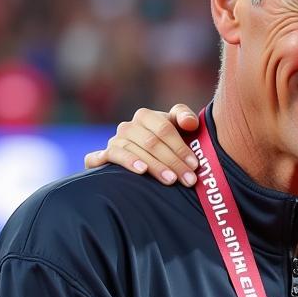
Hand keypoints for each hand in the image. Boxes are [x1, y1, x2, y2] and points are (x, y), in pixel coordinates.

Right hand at [84, 104, 200, 184]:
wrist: (142, 158)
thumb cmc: (165, 141)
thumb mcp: (176, 126)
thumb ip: (184, 117)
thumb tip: (189, 123)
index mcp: (145, 116)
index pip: (164, 129)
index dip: (180, 146)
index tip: (194, 164)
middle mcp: (127, 127)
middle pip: (151, 142)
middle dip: (173, 162)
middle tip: (188, 179)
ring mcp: (114, 141)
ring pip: (135, 151)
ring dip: (155, 166)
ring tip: (171, 180)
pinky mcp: (103, 156)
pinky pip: (111, 157)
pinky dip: (126, 162)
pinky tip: (141, 171)